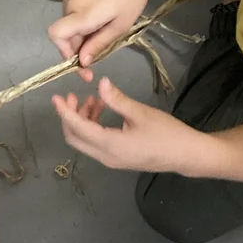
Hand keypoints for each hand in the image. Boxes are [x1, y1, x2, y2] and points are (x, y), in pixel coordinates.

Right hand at [47, 0, 159, 70]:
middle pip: (64, 35)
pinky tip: (101, 22)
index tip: (80, 62)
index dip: (64, 52)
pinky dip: (83, 26)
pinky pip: (73, 17)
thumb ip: (98, 44)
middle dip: (78, 50)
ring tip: (104, 35)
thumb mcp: (120, 25)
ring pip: (69, 27)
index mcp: (82, 14)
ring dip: (82, 38)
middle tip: (98, 58)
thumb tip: (82, 62)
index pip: (56, 35)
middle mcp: (70, 5)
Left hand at [52, 77, 207, 173]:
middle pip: (74, 137)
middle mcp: (105, 156)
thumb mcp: (140, 113)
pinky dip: (93, 127)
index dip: (64, 112)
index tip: (55, 97)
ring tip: (94, 100)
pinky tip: (103, 110)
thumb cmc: (166, 133)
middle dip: (69, 117)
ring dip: (83, 120)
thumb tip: (99, 83)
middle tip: (73, 96)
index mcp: (109, 145)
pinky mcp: (117, 159)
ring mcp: (110, 160)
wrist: (186, 155)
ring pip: (84, 140)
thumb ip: (116, 99)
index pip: (77, 128)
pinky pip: (95, 143)